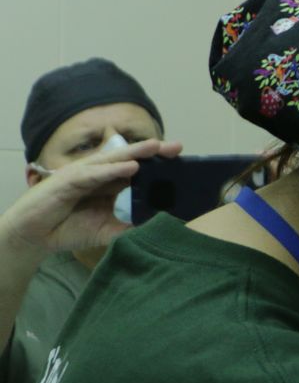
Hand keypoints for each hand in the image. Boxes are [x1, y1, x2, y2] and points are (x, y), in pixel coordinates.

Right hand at [0, 138, 181, 263]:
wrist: (34, 236)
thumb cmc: (68, 228)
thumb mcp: (106, 230)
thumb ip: (128, 228)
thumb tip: (157, 229)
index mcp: (108, 184)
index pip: (137, 170)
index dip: (157, 164)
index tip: (182, 161)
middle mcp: (97, 175)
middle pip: (128, 159)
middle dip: (152, 152)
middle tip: (177, 146)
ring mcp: (82, 175)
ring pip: (112, 160)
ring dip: (134, 153)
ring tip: (156, 147)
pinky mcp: (66, 181)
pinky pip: (92, 174)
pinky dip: (111, 170)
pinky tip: (131, 167)